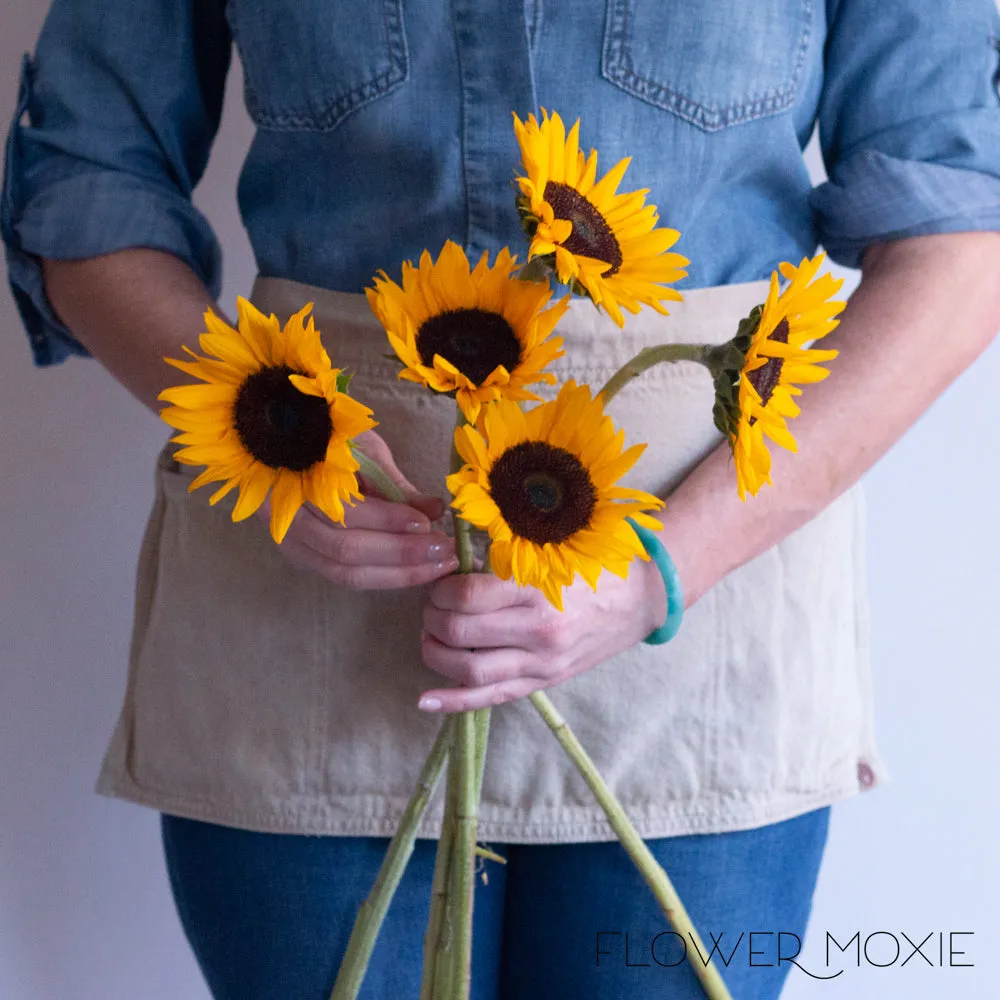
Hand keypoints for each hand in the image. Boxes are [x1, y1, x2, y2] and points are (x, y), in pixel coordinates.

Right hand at [256, 430, 458, 588]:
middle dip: (402, 554)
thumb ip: (397, 485)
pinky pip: (344, 577)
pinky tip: (415, 571)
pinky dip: (383, 577)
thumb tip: (437, 510)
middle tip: (445, 551)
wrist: (277, 438)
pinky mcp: (303, 558)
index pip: (346, 513)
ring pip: (346, 573)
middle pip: (347, 551)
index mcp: (298, 480)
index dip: (390, 521)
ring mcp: (292, 544)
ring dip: (398, 574)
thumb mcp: (363, 449)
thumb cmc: (326, 436)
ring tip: (438, 565)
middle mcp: (287, 519)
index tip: (428, 522)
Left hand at [416, 557, 668, 710]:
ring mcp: (542, 663)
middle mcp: (539, 631)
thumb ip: (508, 553)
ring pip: (469, 672)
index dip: (442, 589)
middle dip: (433, 618)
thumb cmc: (596, 564)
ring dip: (435, 654)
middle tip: (432, 605)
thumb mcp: (555, 548)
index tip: (442, 581)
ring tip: (430, 636)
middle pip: (461, 634)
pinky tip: (425, 700)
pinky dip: (453, 702)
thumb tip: (455, 554)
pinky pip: (491, 698)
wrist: (644, 598)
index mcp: (540, 590)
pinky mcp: (545, 682)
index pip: (468, 596)